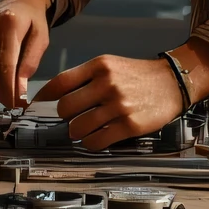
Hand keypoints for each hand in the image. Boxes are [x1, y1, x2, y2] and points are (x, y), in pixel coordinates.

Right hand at [0, 0, 50, 109]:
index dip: (10, 89)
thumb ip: (31, 60)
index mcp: (8, 24)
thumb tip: (20, 87)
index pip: (5, 64)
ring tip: (1, 94)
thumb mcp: (41, 37)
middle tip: (10, 103)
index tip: (17, 104)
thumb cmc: (31, 22)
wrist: (16, 3)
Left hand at [33, 40, 208, 150]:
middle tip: (72, 118)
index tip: (36, 106)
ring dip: (77, 132)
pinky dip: (91, 143)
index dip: (43, 98)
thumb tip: (54, 97)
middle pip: (65, 108)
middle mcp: (107, 84)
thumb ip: (84, 78)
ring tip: (85, 129)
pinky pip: (96, 141)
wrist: (172, 82)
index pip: (59, 83)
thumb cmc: (136, 75)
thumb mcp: (110, 65)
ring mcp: (118, 105)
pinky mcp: (129, 125)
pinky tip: (96, 137)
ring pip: (78, 128)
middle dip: (64, 117)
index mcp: (99, 66)